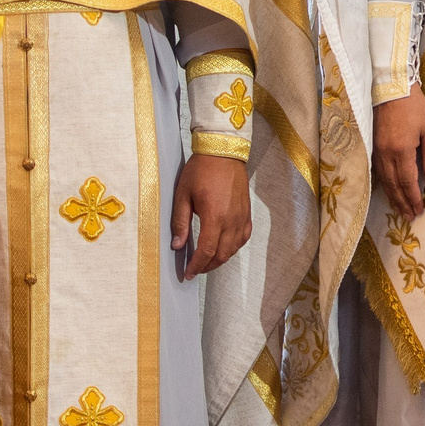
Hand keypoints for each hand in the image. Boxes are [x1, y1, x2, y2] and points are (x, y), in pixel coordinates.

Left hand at [171, 154, 252, 279]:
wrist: (223, 152)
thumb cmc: (202, 169)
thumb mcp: (183, 194)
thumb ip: (180, 222)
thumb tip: (178, 245)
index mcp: (214, 217)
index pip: (206, 252)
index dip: (196, 266)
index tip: (188, 274)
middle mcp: (231, 220)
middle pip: (221, 255)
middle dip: (207, 266)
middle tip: (195, 269)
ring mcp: (241, 217)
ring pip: (233, 249)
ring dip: (220, 259)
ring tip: (207, 261)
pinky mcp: (246, 213)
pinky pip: (243, 238)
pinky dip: (233, 247)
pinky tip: (224, 247)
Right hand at [372, 88, 424, 218]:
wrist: (390, 87)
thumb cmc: (414, 106)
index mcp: (402, 150)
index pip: (407, 181)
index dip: (413, 198)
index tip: (419, 210)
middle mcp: (386, 154)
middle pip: (394, 185)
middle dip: (402, 203)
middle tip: (410, 217)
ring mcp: (376, 150)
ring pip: (384, 180)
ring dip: (392, 197)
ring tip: (400, 210)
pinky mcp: (372, 145)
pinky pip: (377, 171)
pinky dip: (384, 184)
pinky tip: (388, 191)